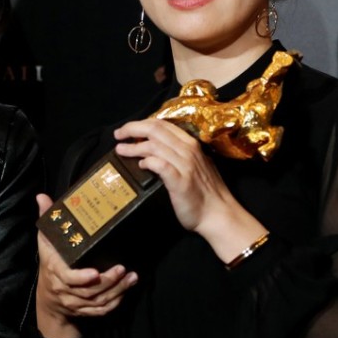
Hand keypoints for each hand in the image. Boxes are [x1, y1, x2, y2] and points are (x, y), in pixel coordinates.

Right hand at [34, 194, 136, 337]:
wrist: (47, 298)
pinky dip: (115, 303)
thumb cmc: (49, 264)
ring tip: (132, 277)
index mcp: (56, 272)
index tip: (96, 272)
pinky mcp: (85, 311)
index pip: (68, 278)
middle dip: (108, 281)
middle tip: (123, 269)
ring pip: (98, 301)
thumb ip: (46, 219)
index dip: (82, 278)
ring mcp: (76, 303)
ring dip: (117, 291)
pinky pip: (101, 311)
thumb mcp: (45, 241)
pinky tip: (126, 290)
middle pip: (89, 291)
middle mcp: (65, 290)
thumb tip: (42, 197)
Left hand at [113, 118, 233, 233]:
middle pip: (155, 129)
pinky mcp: (180, 181)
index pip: (162, 124)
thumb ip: (178, 154)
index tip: (127, 130)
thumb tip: (153, 148)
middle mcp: (188, 150)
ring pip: (154, 145)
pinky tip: (140, 165)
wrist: (219, 214)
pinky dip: (147, 161)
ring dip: (134, 146)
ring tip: (121, 150)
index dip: (141, 124)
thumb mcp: (194, 165)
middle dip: (132, 129)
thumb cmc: (205, 192)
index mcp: (190, 144)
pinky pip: (160, 164)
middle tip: (118, 135)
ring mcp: (185, 165)